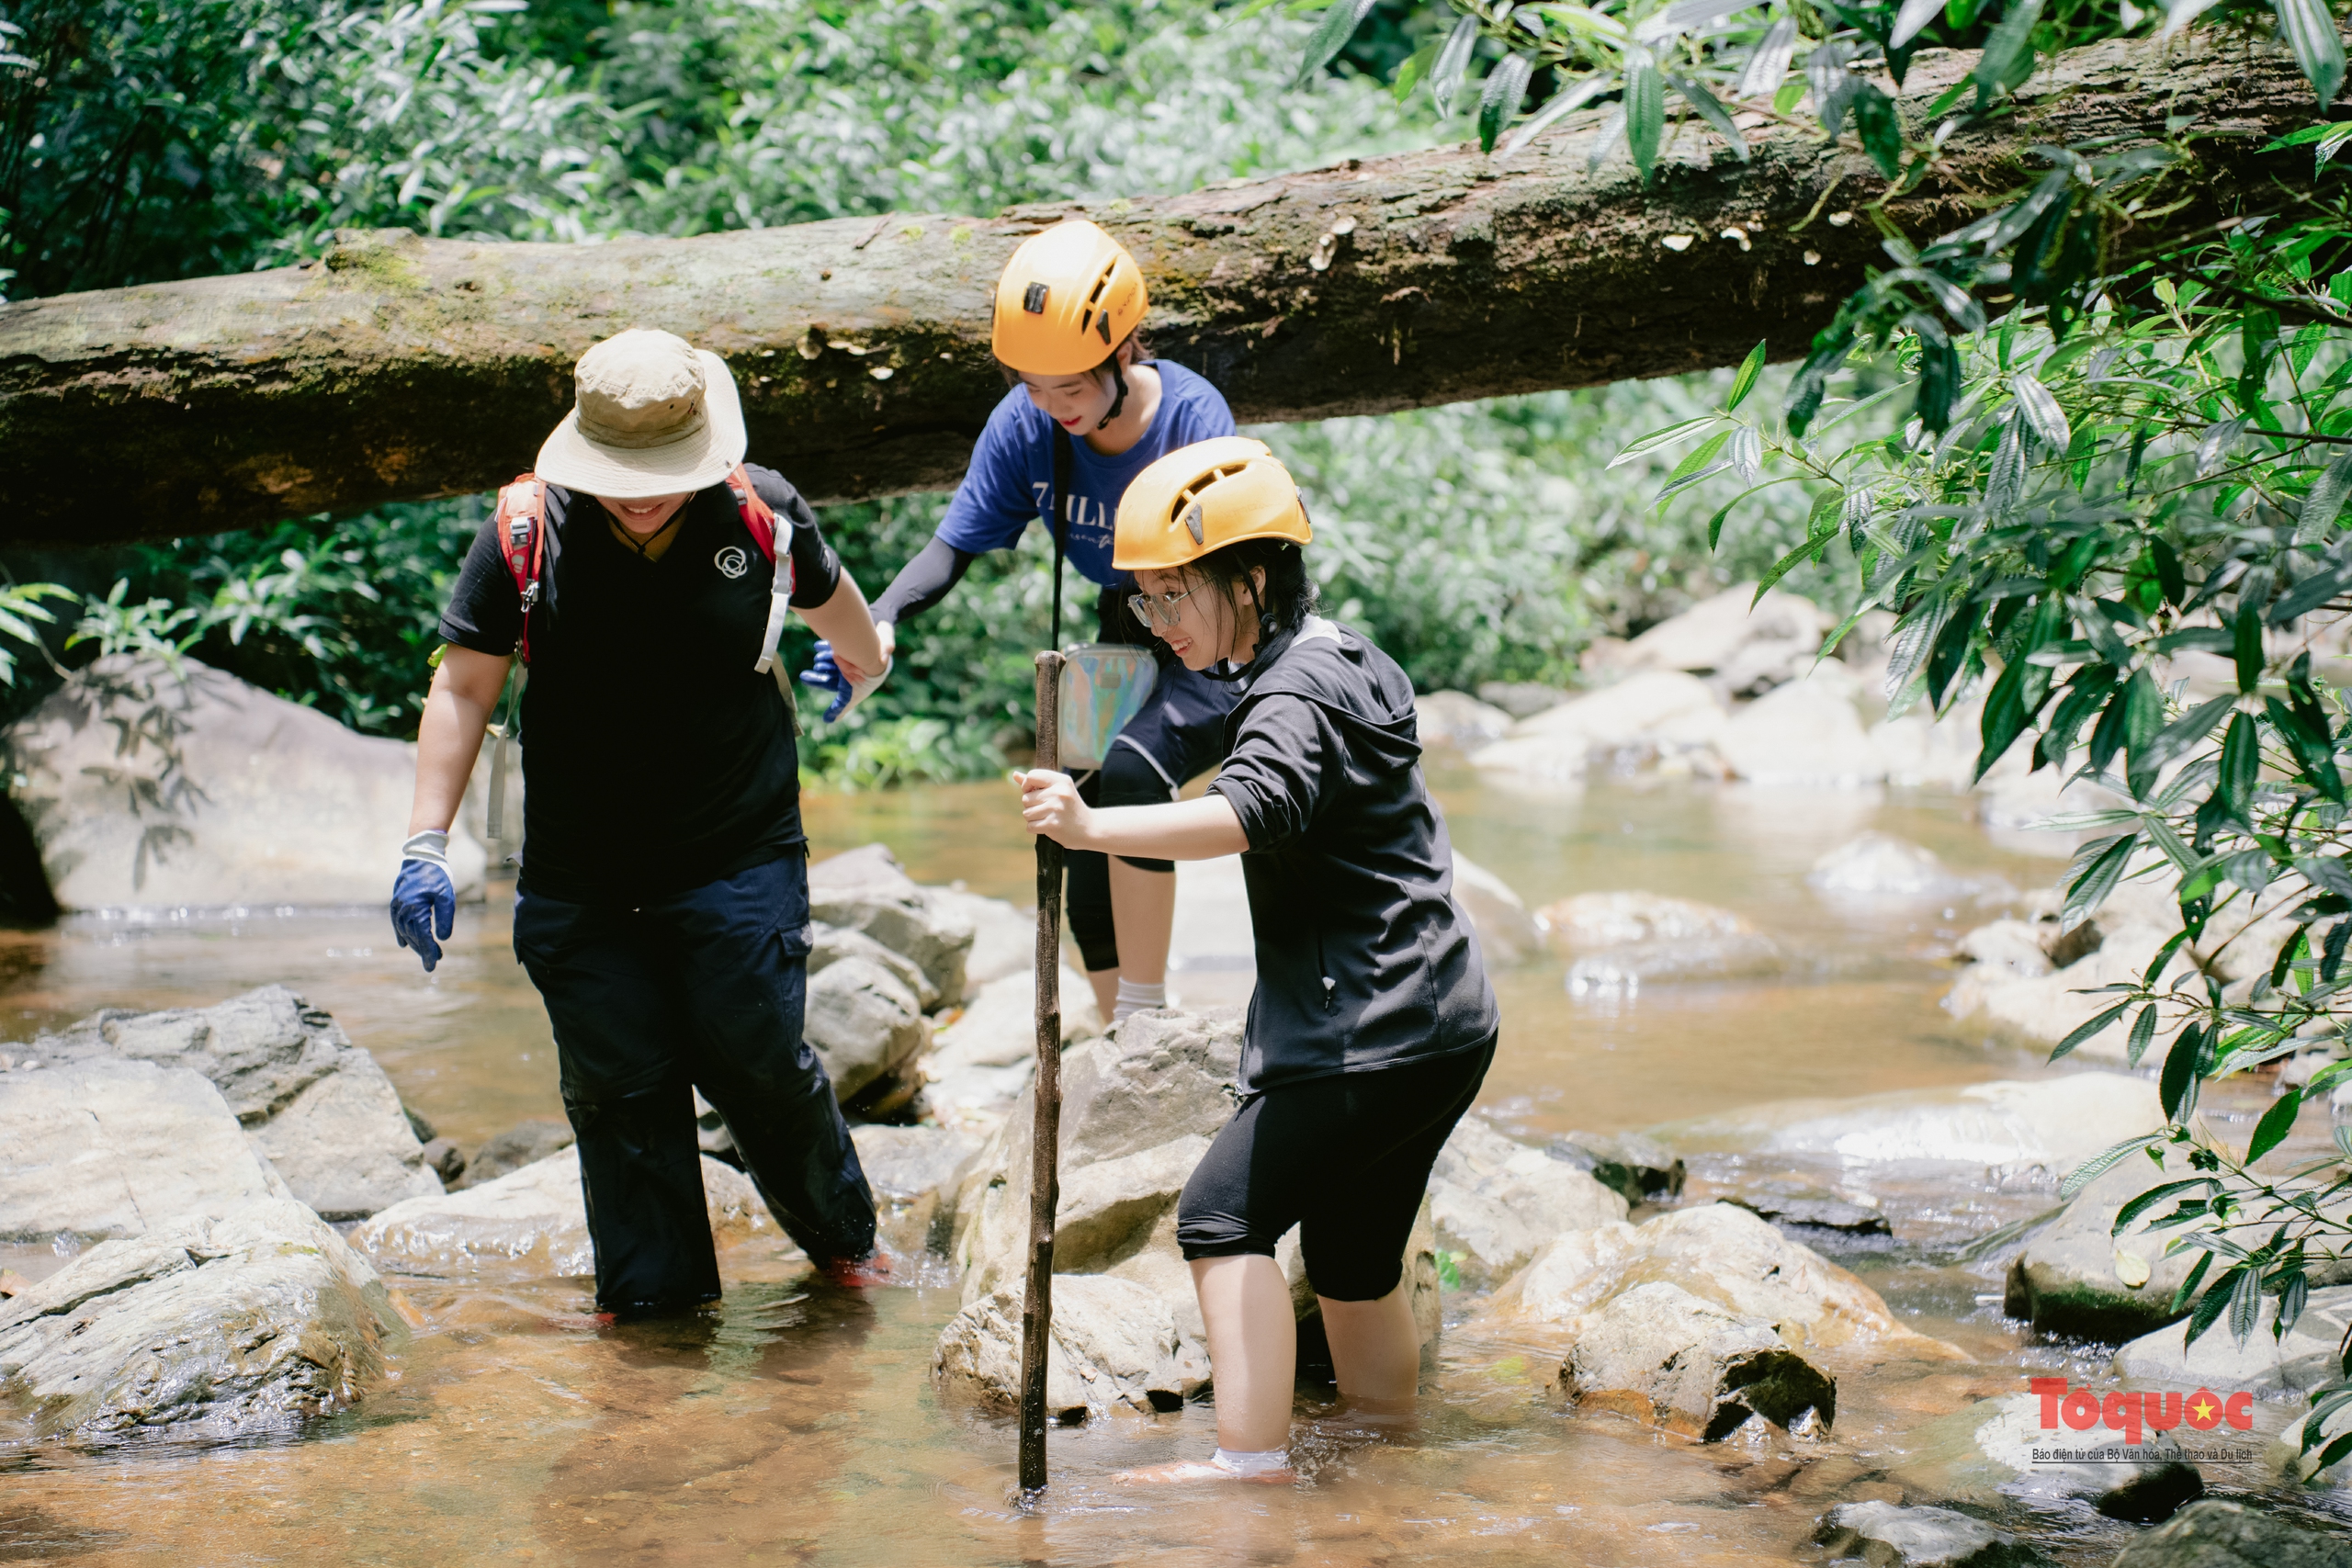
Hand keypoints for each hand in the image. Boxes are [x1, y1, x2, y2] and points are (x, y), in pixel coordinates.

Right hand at [390, 834, 455, 971]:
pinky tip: (405, 944)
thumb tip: (443, 939)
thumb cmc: (436, 876)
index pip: (422, 938)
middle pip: (413, 937)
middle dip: (423, 951)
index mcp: (415, 910)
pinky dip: (402, 935)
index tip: (432, 966)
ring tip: (428, 953)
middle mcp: (402, 910)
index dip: (428, 952)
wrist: (420, 857)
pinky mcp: (396, 903)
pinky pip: (397, 924)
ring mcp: (397, 907)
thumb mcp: (447, 896)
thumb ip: (445, 918)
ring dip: (416, 944)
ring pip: (405, 932)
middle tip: (433, 963)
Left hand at [800, 638, 888, 721]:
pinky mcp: (850, 647)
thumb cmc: (863, 682)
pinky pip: (836, 645)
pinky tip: (818, 646)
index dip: (815, 680)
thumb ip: (839, 708)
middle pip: (828, 671)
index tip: (802, 677)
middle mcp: (847, 671)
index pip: (828, 682)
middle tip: (804, 671)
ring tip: (817, 659)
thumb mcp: (849, 697)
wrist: (878, 662)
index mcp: (846, 683)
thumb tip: (827, 721)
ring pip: (832, 658)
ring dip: (823, 658)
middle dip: (818, 670)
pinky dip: (826, 646)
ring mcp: (849, 658)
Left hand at [1017, 768, 1090, 846]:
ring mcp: (1055, 809)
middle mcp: (1058, 792)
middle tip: (1047, 809)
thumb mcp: (1059, 789)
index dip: (1027, 785)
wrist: (1089, 828)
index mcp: (1061, 781)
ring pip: (1026, 813)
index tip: (1033, 792)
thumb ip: (1036, 782)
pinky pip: (1030, 826)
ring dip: (1033, 818)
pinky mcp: (1052, 825)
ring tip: (1048, 818)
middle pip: (1026, 798)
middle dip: (1031, 805)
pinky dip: (1035, 828)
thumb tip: (1014, 775)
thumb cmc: (1070, 807)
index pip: (1031, 776)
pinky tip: (1047, 827)